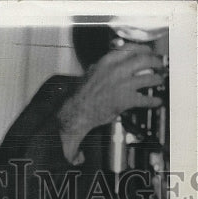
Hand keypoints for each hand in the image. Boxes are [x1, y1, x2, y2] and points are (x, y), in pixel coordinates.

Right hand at [58, 45, 165, 160]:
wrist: (77, 111)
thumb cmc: (82, 94)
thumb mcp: (92, 71)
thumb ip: (106, 64)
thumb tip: (115, 60)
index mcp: (109, 60)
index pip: (132, 48)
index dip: (144, 50)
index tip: (149, 52)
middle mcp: (117, 70)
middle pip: (145, 59)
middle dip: (156, 61)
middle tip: (159, 65)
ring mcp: (122, 84)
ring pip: (148, 78)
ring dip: (157, 79)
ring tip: (160, 81)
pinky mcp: (125, 100)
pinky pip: (144, 99)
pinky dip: (153, 101)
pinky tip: (157, 102)